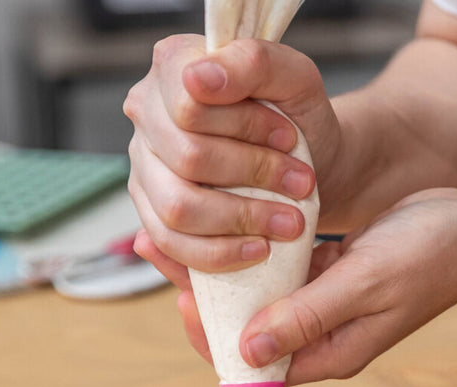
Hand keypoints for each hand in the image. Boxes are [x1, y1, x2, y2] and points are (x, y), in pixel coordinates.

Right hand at [123, 34, 341, 274]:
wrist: (313, 166)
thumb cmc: (299, 120)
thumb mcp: (297, 79)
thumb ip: (255, 62)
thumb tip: (200, 76)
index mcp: (173, 67)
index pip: (190, 103)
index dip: (246, 126)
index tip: (290, 138)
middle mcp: (146, 114)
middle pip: (188, 158)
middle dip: (255, 176)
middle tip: (301, 185)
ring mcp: (143, 167)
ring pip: (178, 207)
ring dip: (242, 219)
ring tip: (288, 222)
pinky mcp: (152, 213)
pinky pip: (173, 245)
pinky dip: (221, 254)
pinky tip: (259, 249)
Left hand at [136, 189, 456, 382]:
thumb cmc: (430, 256)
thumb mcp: (363, 283)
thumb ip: (305, 316)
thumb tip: (245, 352)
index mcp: (329, 354)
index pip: (253, 369)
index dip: (210, 336)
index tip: (186, 290)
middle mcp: (322, 338)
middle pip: (246, 333)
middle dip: (204, 298)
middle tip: (164, 248)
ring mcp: (327, 306)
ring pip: (258, 297)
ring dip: (223, 270)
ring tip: (182, 229)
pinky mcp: (331, 276)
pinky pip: (281, 271)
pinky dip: (254, 250)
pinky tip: (228, 217)